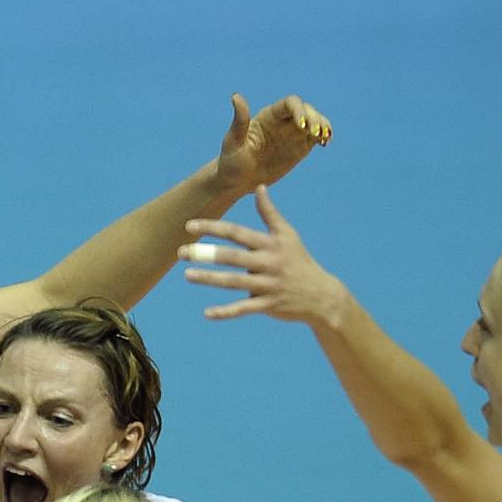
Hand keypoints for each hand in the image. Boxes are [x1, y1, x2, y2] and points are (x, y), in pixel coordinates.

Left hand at [181, 187, 344, 325]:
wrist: (320, 295)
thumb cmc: (299, 261)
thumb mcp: (287, 234)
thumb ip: (269, 213)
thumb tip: (259, 188)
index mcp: (269, 243)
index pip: (236, 233)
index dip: (213, 228)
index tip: (189, 227)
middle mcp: (268, 262)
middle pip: (231, 256)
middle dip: (205, 253)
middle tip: (180, 252)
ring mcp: (267, 285)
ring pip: (233, 282)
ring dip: (209, 279)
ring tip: (187, 275)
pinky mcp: (268, 306)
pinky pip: (243, 309)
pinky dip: (225, 312)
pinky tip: (207, 313)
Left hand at [210, 92, 331, 207]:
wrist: (237, 182)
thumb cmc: (231, 163)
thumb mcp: (233, 143)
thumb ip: (239, 121)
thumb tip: (236, 97)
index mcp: (268, 116)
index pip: (290, 104)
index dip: (299, 111)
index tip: (302, 126)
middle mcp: (283, 121)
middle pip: (306, 110)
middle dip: (314, 118)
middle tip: (317, 133)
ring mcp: (292, 134)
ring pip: (314, 122)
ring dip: (323, 126)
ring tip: (325, 137)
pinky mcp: (299, 148)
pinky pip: (314, 138)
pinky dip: (323, 137)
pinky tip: (325, 143)